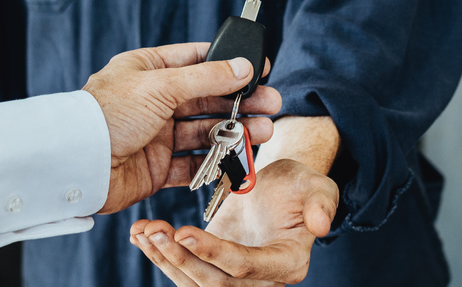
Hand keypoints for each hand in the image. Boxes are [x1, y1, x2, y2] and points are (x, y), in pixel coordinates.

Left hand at [81, 42, 280, 213]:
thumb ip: (206, 78)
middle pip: (207, 98)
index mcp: (148, 70)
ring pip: (205, 131)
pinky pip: (194, 164)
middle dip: (240, 101)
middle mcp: (153, 101)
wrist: (77, 164)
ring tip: (264, 132)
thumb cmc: (107, 115)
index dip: (229, 64)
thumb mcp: (161, 85)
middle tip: (271, 104)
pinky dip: (217, 162)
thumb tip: (243, 66)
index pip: (196, 61)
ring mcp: (156, 135)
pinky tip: (239, 158)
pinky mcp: (157, 168)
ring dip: (235, 131)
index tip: (260, 68)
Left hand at [127, 158, 339, 285]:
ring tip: (143, 231)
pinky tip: (139, 233)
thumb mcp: (317, 185)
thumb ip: (322, 203)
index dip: (214, 254)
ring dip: (164, 259)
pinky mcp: (210, 266)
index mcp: (287, 263)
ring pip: (193, 282)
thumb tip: (321, 226)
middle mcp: (259, 280)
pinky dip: (158, 253)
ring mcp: (232, 277)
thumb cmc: (300, 185)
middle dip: (181, 260)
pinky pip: (183, 269)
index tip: (185, 232)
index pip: (245, 267)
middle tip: (155, 231)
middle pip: (214, 283)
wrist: (281, 186)